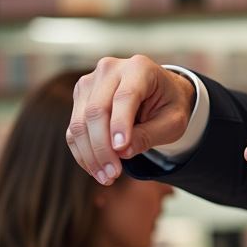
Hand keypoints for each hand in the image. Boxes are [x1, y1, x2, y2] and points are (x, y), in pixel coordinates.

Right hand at [67, 56, 196, 184]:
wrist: (160, 93)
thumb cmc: (170, 106)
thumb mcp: (173, 122)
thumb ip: (150, 134)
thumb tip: (122, 151)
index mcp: (140, 68)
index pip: (125, 97)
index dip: (120, 126)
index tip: (121, 153)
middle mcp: (110, 69)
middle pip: (97, 111)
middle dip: (102, 148)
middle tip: (113, 175)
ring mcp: (90, 82)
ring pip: (80, 123)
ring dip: (90, 155)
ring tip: (106, 178)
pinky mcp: (80, 97)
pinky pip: (73, 129)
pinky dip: (82, 152)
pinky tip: (96, 170)